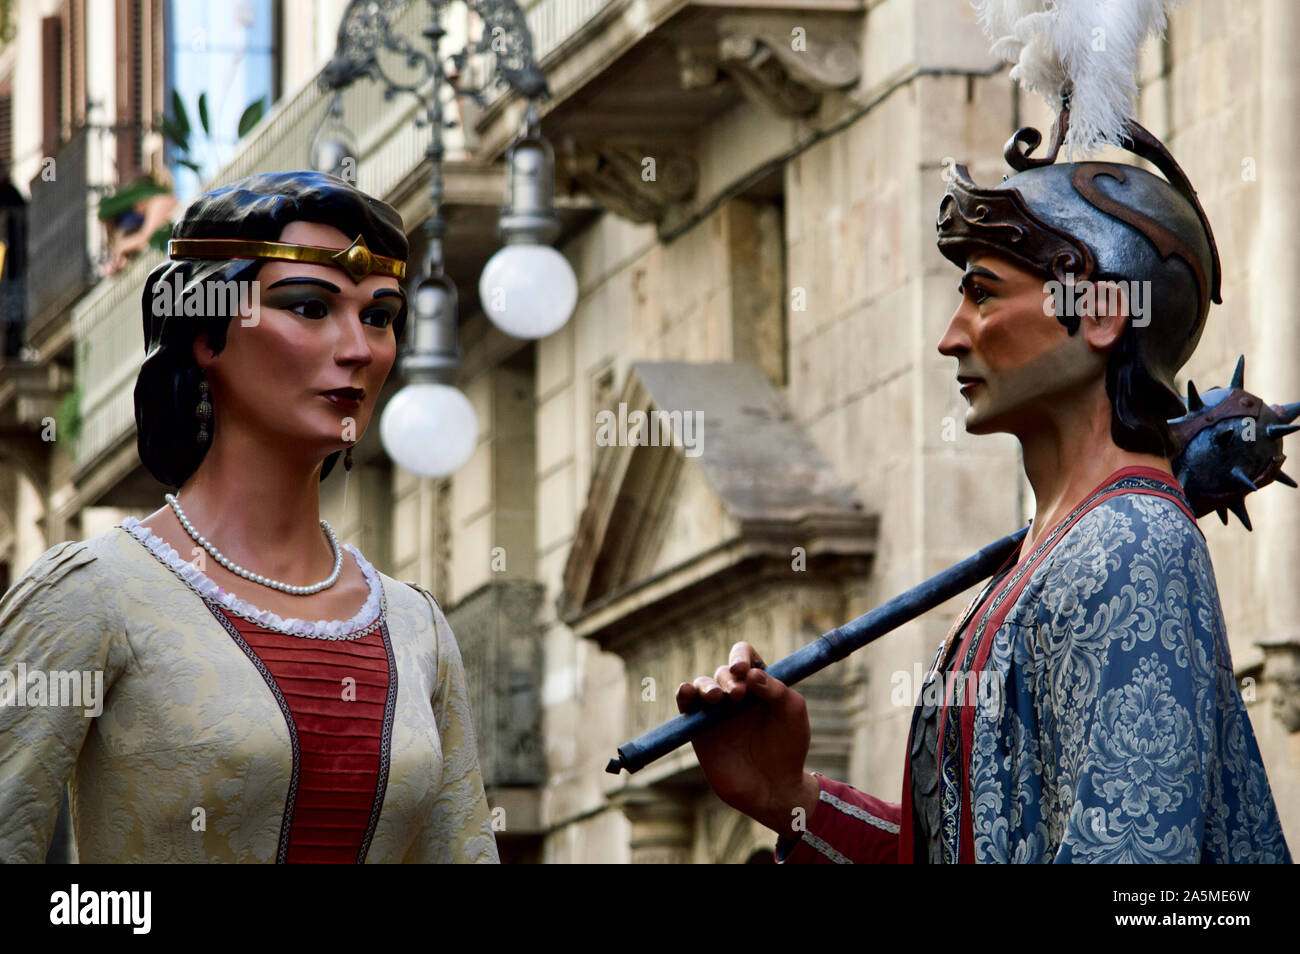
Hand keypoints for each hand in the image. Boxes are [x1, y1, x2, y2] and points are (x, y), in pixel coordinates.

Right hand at [675, 641, 818, 836]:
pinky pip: (686, 705)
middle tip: (738, 696)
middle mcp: (736, 696)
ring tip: (718, 698)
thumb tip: (751, 674)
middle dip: (729, 679)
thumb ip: (777, 689)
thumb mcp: (793, 713)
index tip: (744, 669)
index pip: (745, 657)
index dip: (742, 656)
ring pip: (703, 684)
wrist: (773, 788)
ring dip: (708, 686)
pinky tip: (688, 691)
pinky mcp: (699, 730)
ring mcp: (716, 713)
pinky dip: (684, 693)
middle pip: (723, 671)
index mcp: (759, 686)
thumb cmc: (788, 748)